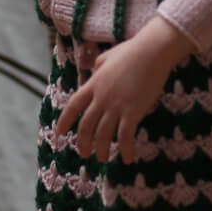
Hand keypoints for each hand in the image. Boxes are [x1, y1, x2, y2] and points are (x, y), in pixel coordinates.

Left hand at [55, 18, 191, 163]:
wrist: (152, 52)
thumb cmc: (132, 51)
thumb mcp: (108, 56)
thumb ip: (99, 66)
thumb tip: (96, 70)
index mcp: (94, 84)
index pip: (73, 105)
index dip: (65, 120)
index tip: (60, 132)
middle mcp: (101, 97)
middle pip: (86, 125)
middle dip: (83, 142)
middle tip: (84, 154)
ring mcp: (116, 105)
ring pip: (103, 134)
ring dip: (101, 149)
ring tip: (102, 158)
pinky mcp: (133, 111)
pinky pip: (125, 136)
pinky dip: (125, 149)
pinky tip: (128, 158)